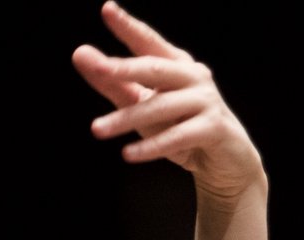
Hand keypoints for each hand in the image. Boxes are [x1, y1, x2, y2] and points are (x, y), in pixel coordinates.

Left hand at [72, 2, 264, 201]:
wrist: (223, 160)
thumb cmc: (178, 126)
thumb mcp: (141, 105)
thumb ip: (112, 83)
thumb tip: (80, 53)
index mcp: (175, 64)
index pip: (148, 42)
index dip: (129, 26)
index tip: (107, 9)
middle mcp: (193, 76)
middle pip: (155, 69)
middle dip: (124, 68)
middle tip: (97, 68)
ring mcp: (206, 101)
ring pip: (161, 106)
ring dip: (126, 119)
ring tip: (97, 129)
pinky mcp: (214, 128)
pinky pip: (177, 137)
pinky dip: (151, 147)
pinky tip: (127, 154)